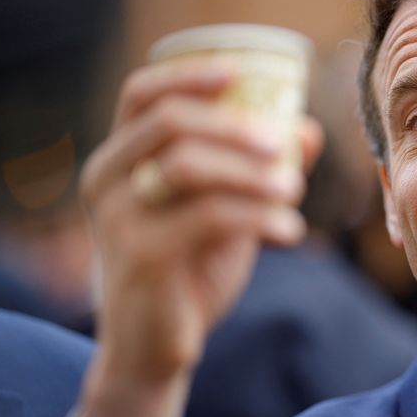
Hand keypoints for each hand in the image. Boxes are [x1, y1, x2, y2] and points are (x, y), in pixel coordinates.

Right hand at [73, 60, 322, 416]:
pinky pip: (210, 217)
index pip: (141, 93)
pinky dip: (261, 218)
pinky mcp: (142, 255)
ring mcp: (119, 217)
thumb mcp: (223, 211)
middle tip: (282, 145)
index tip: (238, 70)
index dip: (188, 74)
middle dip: (235, 126)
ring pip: (190, 166)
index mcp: (120, 158)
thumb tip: (309, 130)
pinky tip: (290, 232)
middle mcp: (107, 178)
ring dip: (253, 173)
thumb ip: (256, 170)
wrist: (153, 346)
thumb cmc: (188, 268)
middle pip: (170, 122)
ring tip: (293, 191)